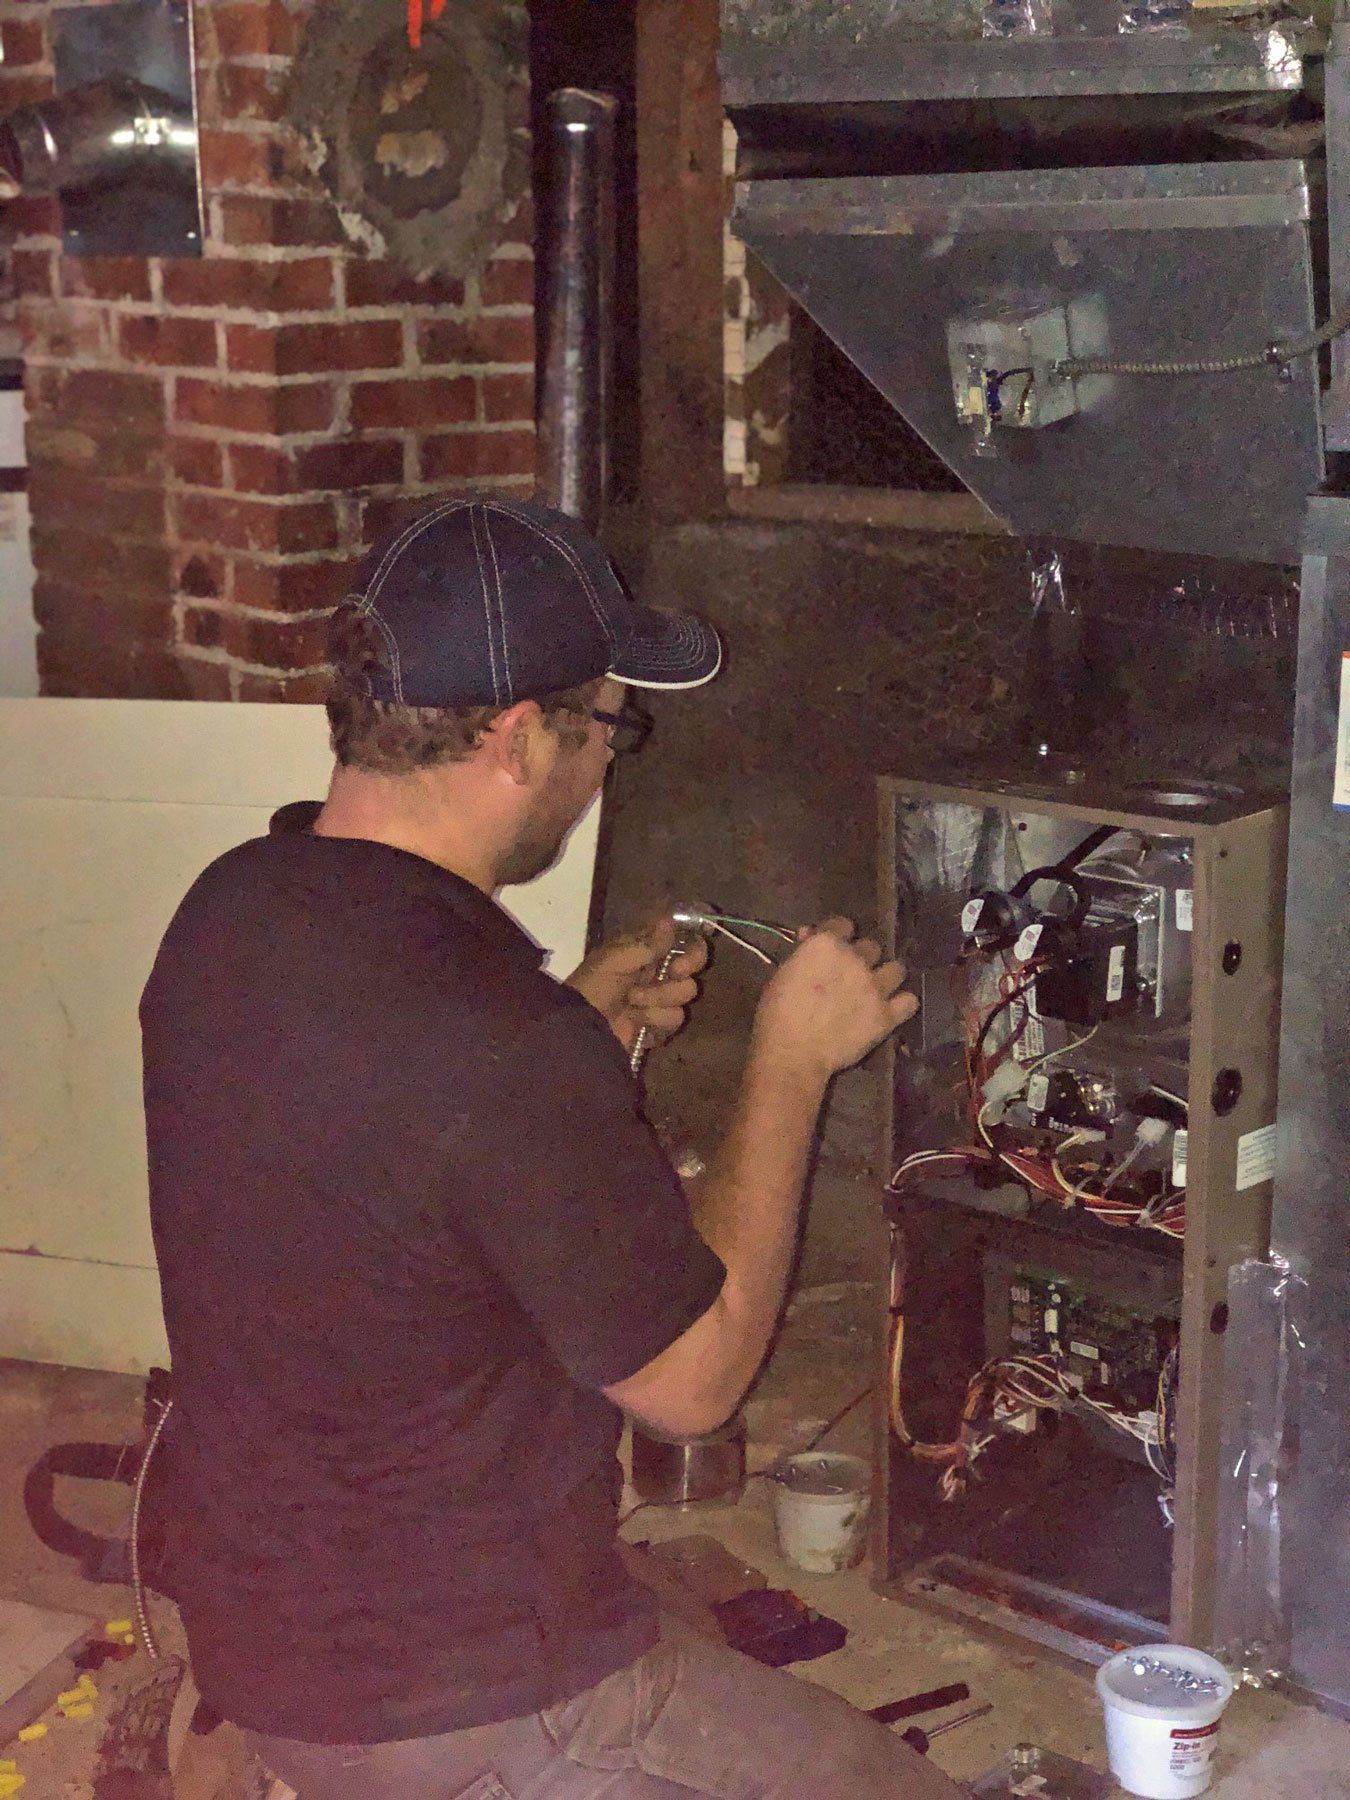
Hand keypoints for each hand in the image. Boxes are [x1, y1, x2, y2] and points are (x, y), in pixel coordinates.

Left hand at [565, 915, 707, 1052]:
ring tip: (633, 1002)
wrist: (581, 1028)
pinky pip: (674, 1018)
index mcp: (645, 950)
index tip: (697, 939)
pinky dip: (654, 1019)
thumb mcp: (614, 960)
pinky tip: (636, 1020)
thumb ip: (645, 943)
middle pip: (693, 963)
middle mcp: (657, 971)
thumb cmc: (593, 986)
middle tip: (675, 971)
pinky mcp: (660, 1025)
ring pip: (685, 992)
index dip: (692, 938)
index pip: (681, 937)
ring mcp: (660, 999)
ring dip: (658, 997)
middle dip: (687, 966)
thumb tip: (670, 920)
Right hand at [750, 917, 916, 1083]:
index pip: (843, 924)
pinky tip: (893, 1009)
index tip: (832, 948)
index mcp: (827, 944)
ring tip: (876, 989)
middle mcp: (856, 959)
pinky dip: (903, 1004)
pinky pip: (909, 1001)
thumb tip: (809, 934)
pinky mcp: (886, 1015)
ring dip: (887, 976)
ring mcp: (875, 986)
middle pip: (871, 946)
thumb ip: (802, 952)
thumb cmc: (777, 1013)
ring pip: (896, 969)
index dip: (838, 935)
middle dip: (862, 957)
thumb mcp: (782, 973)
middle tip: (851, 974)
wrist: (793, 1053)